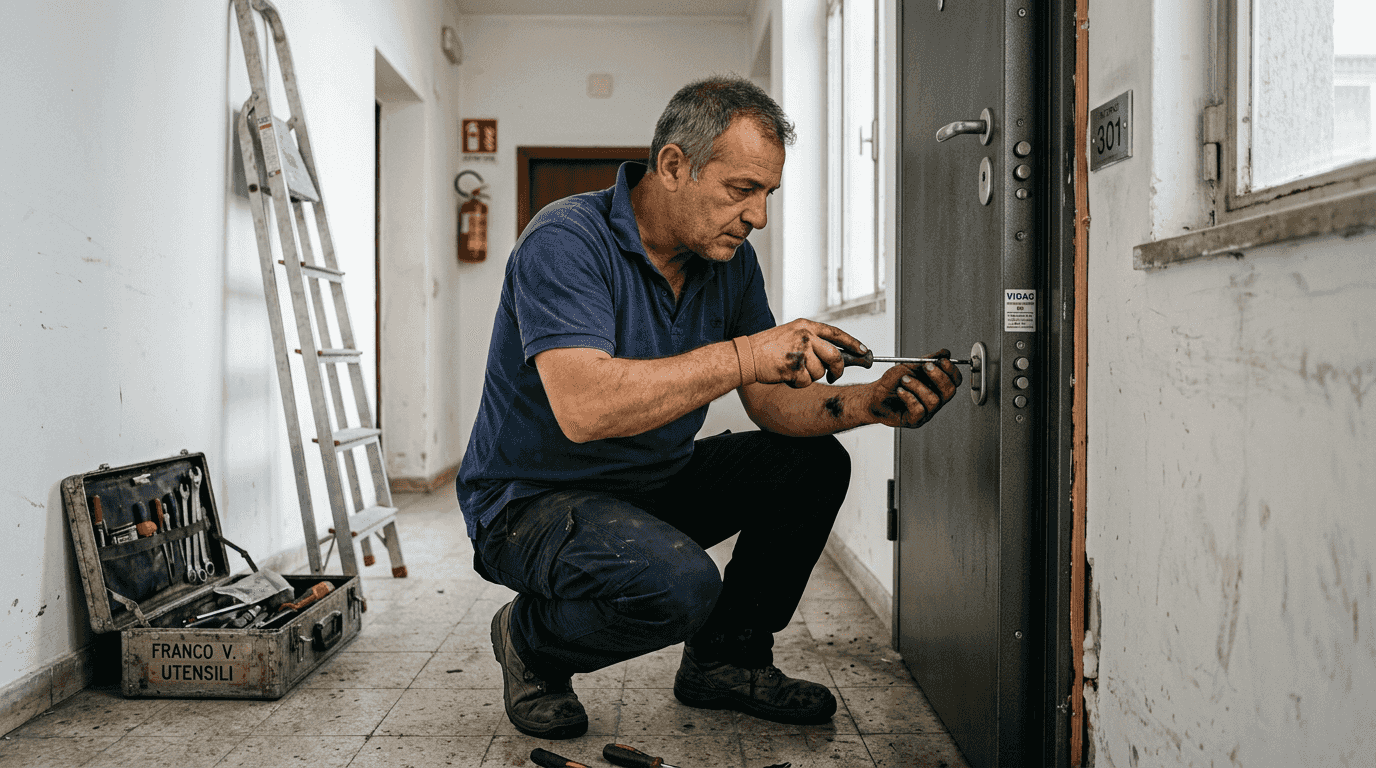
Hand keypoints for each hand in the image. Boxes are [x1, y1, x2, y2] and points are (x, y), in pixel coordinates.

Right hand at [748, 319, 866, 387]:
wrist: (746, 355)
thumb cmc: (767, 348)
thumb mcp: (791, 335)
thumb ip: (812, 341)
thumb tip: (835, 356)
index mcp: (806, 326)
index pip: (836, 333)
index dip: (853, 343)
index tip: (864, 351)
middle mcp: (805, 336)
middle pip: (835, 356)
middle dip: (838, 369)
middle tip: (834, 375)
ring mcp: (800, 351)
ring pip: (821, 372)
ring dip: (811, 377)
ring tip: (795, 371)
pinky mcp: (794, 366)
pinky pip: (807, 382)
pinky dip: (799, 384)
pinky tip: (787, 377)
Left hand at [864, 349, 962, 427]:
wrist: (874, 396)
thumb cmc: (892, 382)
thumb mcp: (909, 365)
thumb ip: (928, 359)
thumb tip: (944, 353)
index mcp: (936, 386)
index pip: (955, 380)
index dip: (951, 371)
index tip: (942, 360)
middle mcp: (935, 399)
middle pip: (950, 391)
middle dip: (939, 377)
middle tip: (925, 367)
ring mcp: (926, 412)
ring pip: (933, 401)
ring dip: (918, 386)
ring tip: (904, 380)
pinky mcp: (915, 420)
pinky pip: (919, 410)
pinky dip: (909, 397)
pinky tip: (901, 392)